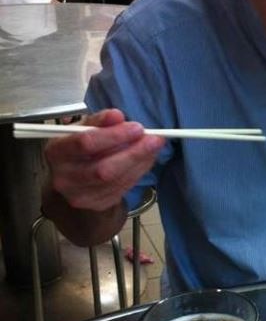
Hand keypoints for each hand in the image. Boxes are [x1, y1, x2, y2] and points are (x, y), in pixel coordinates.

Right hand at [45, 109, 164, 211]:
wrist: (71, 179)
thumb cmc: (78, 149)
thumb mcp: (82, 128)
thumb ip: (99, 121)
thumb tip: (117, 116)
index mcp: (56, 152)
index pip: (85, 143)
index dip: (114, 135)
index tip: (137, 127)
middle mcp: (64, 177)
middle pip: (103, 169)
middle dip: (133, 153)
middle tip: (154, 139)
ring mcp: (79, 195)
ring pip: (116, 181)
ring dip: (140, 162)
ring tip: (153, 147)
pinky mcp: (96, 204)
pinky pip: (122, 188)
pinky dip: (138, 172)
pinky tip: (146, 160)